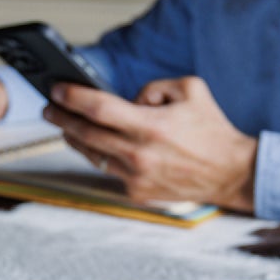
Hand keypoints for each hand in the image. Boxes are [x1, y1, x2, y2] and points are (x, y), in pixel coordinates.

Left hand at [45, 76, 257, 212]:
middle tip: (49, 107)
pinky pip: (109, 170)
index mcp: (151, 126)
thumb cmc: (211, 130)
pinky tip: (97, 145)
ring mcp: (135, 177)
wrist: (230, 173)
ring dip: (74, 138)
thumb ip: (153, 87)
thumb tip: (128, 99)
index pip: (99, 108)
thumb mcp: (189, 89)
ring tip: (64, 125)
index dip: (73, 97)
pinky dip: (102, 155)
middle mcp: (139, 154)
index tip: (57, 89)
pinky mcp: (137, 192)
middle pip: (86, 133)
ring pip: (92, 154)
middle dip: (61, 117)